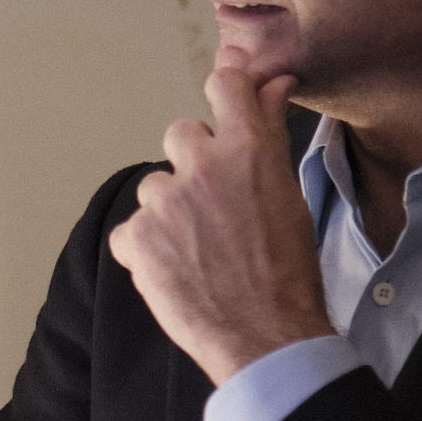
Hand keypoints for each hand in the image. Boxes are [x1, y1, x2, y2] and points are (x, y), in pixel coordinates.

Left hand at [107, 67, 331, 385]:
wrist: (267, 336)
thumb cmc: (288, 270)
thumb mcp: (288, 194)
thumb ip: (270, 133)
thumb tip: (273, 84)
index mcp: (248, 149)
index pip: (225, 84)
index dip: (224, 91)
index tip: (226, 103)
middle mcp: (201, 166)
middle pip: (181, 135)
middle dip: (194, 164)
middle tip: (215, 208)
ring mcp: (164, 201)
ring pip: (155, 187)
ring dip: (170, 211)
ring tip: (199, 251)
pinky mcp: (136, 238)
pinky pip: (132, 229)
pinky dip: (146, 248)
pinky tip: (177, 271)